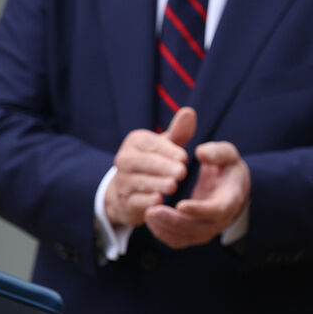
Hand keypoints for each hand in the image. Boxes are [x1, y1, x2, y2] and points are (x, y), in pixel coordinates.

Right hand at [104, 108, 194, 227]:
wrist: (127, 190)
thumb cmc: (154, 161)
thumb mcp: (165, 146)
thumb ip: (178, 132)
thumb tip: (189, 111)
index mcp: (136, 142)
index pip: (152, 144)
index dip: (168, 151)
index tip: (184, 158)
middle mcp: (125, 160)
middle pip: (143, 162)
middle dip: (163, 167)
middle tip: (182, 172)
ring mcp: (122, 181)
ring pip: (139, 182)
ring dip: (156, 184)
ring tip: (173, 186)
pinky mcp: (124, 201)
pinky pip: (134, 200)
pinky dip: (146, 201)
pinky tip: (159, 202)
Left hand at [144, 138, 250, 249]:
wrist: (232, 187)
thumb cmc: (228, 168)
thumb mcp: (228, 155)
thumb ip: (217, 152)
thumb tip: (201, 152)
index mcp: (230, 200)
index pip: (216, 210)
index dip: (198, 209)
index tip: (180, 204)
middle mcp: (221, 220)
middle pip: (197, 228)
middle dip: (173, 221)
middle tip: (152, 210)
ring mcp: (208, 230)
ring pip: (185, 237)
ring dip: (165, 228)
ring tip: (148, 212)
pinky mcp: (196, 235)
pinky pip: (178, 241)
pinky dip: (163, 233)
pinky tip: (151, 220)